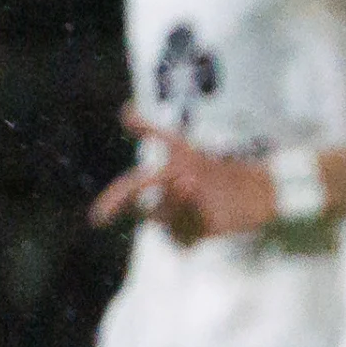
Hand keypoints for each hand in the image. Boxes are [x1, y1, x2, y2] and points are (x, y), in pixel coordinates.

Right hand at [89, 106, 276, 237]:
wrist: (248, 188)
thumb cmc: (210, 168)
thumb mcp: (181, 148)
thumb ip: (151, 131)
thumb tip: (124, 109)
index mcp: (155, 187)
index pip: (129, 193)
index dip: (112, 203)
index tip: (97, 218)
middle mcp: (163, 208)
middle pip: (154, 206)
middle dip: (168, 193)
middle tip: (186, 177)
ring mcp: (179, 224)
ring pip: (171, 219)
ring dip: (183, 201)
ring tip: (195, 184)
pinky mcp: (198, 236)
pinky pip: (189, 233)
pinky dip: (197, 216)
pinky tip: (208, 209)